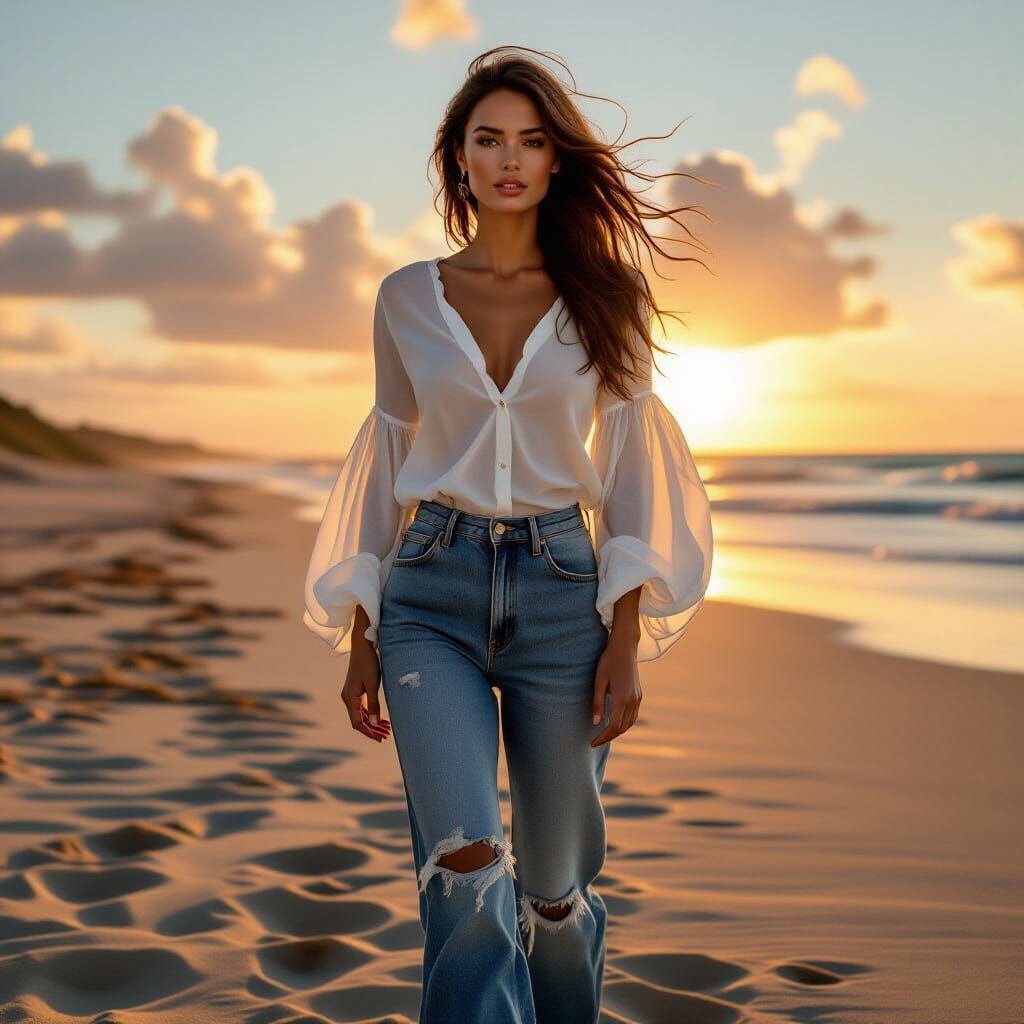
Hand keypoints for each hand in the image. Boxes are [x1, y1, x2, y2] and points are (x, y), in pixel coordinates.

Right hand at [340, 618, 391, 743]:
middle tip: (387, 735)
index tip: (381, 738)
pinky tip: (380, 717)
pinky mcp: (356, 689)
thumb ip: (373, 704)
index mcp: (350, 698)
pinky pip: (361, 707)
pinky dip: (370, 713)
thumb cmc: (368, 663)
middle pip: (359, 720)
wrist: (362, 645)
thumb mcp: (372, 684)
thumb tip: (373, 724)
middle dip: (372, 729)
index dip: (369, 732)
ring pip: (360, 714)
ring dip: (372, 722)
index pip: (357, 722)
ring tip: (387, 728)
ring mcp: (351, 693)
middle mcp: (348, 697)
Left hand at [590, 631, 641, 746]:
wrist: (625, 647)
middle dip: (609, 736)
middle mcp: (633, 700)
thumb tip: (596, 723)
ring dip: (617, 731)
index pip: (613, 726)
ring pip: (629, 723)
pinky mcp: (639, 694)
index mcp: (622, 698)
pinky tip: (615, 723)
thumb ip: (597, 703)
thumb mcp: (599, 681)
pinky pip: (633, 715)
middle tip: (595, 741)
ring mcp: (637, 698)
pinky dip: (624, 723)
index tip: (592, 743)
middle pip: (622, 728)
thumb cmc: (608, 661)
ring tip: (604, 734)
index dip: (602, 737)